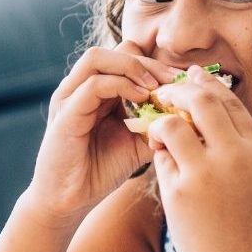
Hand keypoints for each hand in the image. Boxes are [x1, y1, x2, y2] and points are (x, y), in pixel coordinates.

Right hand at [25, 42, 179, 222]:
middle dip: (149, 63)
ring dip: (132, 67)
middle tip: (174, 80)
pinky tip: (141, 101)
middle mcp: (80, 87)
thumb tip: (186, 114)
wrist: (69, 200)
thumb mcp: (136, 144)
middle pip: (115, 51)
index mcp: (98, 90)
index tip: (181, 82)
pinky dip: (120, 86)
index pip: (127, 57)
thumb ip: (155, 125)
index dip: (156, 64)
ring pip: (98, 58)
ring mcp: (69, 97)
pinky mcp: (65, 113)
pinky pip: (93, 85)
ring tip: (156, 87)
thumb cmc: (99, 172)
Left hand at [146, 68, 251, 251]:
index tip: (191, 78)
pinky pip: (160, 159)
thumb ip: (236, 149)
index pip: (230, 103)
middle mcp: (234, 155)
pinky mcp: (181, 193)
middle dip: (179, 91)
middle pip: (201, 100)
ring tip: (155, 130)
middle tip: (164, 94)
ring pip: (173, 124)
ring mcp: (206, 173)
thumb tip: (206, 119)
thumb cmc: (250, 229)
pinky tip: (160, 162)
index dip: (208, 85)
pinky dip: (157, 155)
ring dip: (160, 122)